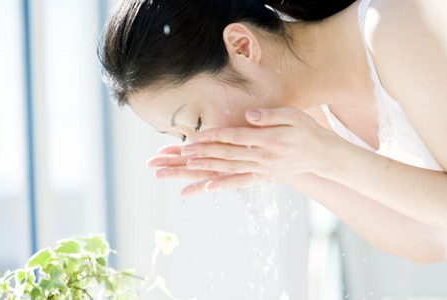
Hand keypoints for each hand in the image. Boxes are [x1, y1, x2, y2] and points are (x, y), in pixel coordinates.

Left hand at [147, 107, 343, 197]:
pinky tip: (206, 187)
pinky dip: (223, 185)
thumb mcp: (293, 117)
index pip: (236, 138)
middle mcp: (262, 158)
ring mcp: (261, 170)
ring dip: (205, 169)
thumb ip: (270, 115)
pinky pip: (240, 183)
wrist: (321, 156)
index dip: (216, 137)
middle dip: (201, 154)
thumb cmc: (307, 132)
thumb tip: (248, 115)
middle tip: (180, 154)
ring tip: (184, 167)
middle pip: (226, 156)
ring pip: (228, 169)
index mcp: (268, 140)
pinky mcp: (262, 177)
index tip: (196, 136)